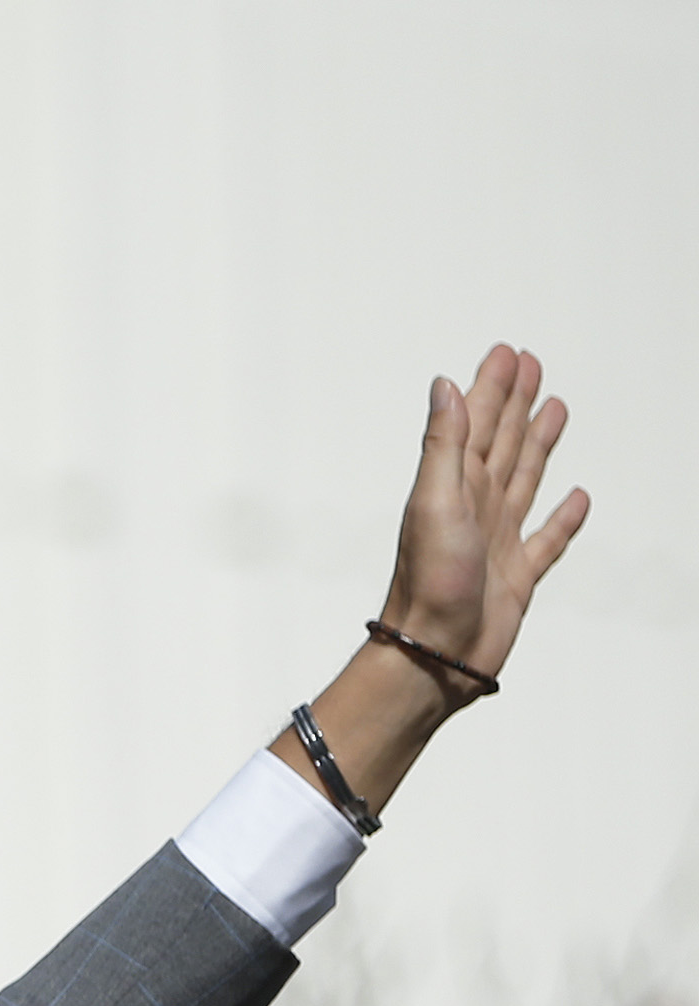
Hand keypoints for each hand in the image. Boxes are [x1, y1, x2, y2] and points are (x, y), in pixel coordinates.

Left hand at [271, 346, 589, 820]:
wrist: (434, 654)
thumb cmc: (427, 584)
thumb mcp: (434, 501)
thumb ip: (443, 444)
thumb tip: (444, 384)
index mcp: (454, 487)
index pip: (476, 423)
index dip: (491, 388)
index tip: (507, 352)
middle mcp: (475, 508)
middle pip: (502, 442)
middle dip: (515, 403)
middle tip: (530, 364)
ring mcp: (497, 541)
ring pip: (525, 478)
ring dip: (538, 443)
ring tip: (555, 409)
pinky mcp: (518, 576)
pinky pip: (548, 540)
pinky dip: (564, 518)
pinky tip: (578, 498)